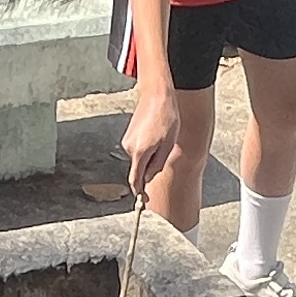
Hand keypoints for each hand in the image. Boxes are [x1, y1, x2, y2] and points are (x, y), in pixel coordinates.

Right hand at [121, 87, 183, 206]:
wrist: (157, 96)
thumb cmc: (167, 118)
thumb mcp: (168, 144)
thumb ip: (157, 164)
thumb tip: (148, 177)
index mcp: (140, 152)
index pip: (136, 180)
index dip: (140, 192)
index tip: (144, 200)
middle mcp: (129, 148)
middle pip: (139, 169)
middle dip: (150, 168)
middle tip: (165, 151)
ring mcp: (127, 141)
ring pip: (139, 159)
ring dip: (150, 156)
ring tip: (162, 138)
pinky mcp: (128, 136)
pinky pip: (138, 150)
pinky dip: (146, 149)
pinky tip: (156, 135)